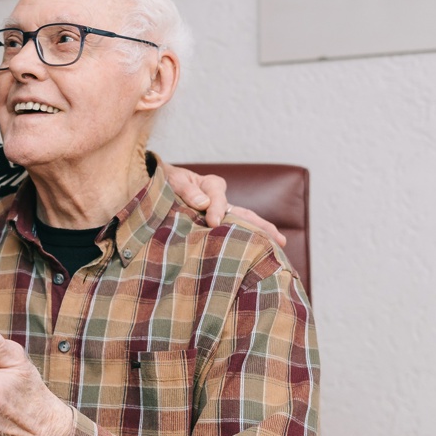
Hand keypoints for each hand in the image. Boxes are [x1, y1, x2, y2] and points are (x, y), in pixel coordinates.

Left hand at [160, 162, 286, 246]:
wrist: (156, 187)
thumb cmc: (165, 182)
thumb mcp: (173, 181)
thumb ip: (187, 190)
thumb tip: (204, 205)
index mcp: (211, 185)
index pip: (218, 197)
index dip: (216, 210)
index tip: (212, 222)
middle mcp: (219, 200)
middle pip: (244, 213)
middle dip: (262, 226)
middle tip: (279, 240)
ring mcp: (218, 214)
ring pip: (243, 224)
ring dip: (260, 235)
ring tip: (278, 247)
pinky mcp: (211, 226)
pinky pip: (229, 233)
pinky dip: (242, 242)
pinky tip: (252, 254)